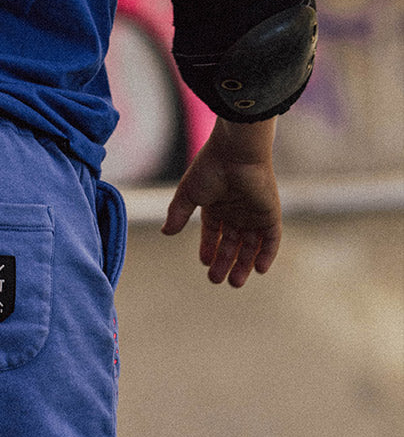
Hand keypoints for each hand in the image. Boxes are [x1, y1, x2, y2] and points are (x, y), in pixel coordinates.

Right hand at [161, 119, 280, 287]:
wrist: (236, 153)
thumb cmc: (210, 168)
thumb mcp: (188, 193)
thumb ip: (178, 213)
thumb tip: (165, 233)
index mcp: (216, 204)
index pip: (213, 232)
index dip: (208, 247)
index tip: (204, 262)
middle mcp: (236, 211)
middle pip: (232, 243)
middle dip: (224, 262)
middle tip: (216, 280)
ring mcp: (254, 214)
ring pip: (250, 246)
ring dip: (244, 264)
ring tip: (234, 282)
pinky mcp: (270, 214)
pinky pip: (271, 239)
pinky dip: (267, 254)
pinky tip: (258, 270)